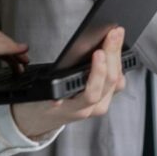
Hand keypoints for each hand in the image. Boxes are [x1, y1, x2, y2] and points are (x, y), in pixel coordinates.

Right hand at [10, 28, 124, 138]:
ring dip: (118, 58)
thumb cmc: (37, 104)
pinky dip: (119, 66)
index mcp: (70, 107)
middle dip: (112, 55)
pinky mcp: (102, 103)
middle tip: (113, 34)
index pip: (91, 92)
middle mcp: (87, 109)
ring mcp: (97, 107)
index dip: (98, 71)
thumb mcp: (39, 91)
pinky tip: (117, 52)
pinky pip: (116, 86)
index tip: (98, 53)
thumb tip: (72, 59)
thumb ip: (55, 80)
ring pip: (116, 84)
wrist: (37, 121)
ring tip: (116, 37)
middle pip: (108, 83)